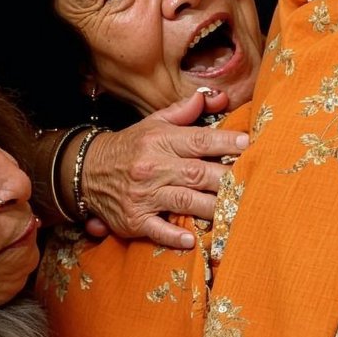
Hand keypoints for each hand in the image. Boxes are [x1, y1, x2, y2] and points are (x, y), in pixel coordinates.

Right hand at [73, 89, 251, 247]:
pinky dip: (174, 235)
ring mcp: (144, 195)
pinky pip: (156, 229)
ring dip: (211, 207)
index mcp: (160, 142)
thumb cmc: (130, 147)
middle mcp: (153, 167)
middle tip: (252, 182)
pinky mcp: (135, 218)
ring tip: (236, 210)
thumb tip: (210, 97)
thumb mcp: (152, 124)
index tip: (247, 144)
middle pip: (197, 173)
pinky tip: (192, 240)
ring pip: (184, 201)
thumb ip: (182, 112)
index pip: (198, 141)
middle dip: (226, 178)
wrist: (85, 170)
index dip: (224, 142)